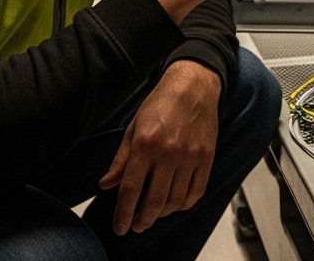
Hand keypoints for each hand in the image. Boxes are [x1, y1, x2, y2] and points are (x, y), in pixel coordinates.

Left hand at [98, 60, 222, 234]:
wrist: (193, 85)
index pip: (131, 188)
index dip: (123, 212)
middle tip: (136, 226)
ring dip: (162, 214)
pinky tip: (175, 205)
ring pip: (176, 200)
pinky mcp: (207, 157)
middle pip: (154, 200)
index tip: (120, 227)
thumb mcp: (134, 127)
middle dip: (143, 220)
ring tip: (153, 216)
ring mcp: (190, 156)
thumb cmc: (161, 103)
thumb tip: (106, 184)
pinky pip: (196, 191)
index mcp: (146, 144)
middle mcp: (169, 153)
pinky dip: (185, 204)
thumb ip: (121, 159)